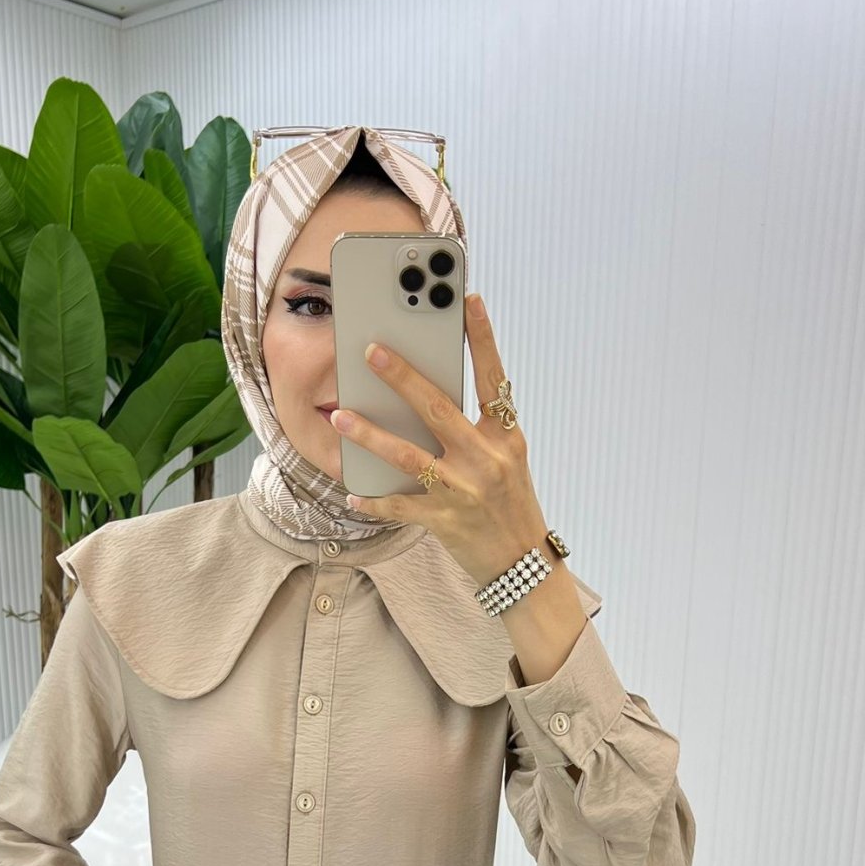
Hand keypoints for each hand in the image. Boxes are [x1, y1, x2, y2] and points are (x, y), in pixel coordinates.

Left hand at [331, 293, 549, 586]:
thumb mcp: (507, 458)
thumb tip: (432, 392)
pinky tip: (352, 492)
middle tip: (371, 350)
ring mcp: (464, 492)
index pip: (494, 378)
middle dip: (402, 377)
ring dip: (372, 434)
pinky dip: (374, 501)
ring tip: (342, 415)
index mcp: (505, 437)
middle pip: (439, 409)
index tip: (467, 300)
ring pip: (409, 457)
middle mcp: (486, 460)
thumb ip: (479, 427)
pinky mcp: (445, 522)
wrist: (522, 564)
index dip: (482, 338)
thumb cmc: (510, 504)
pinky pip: (400, 508)